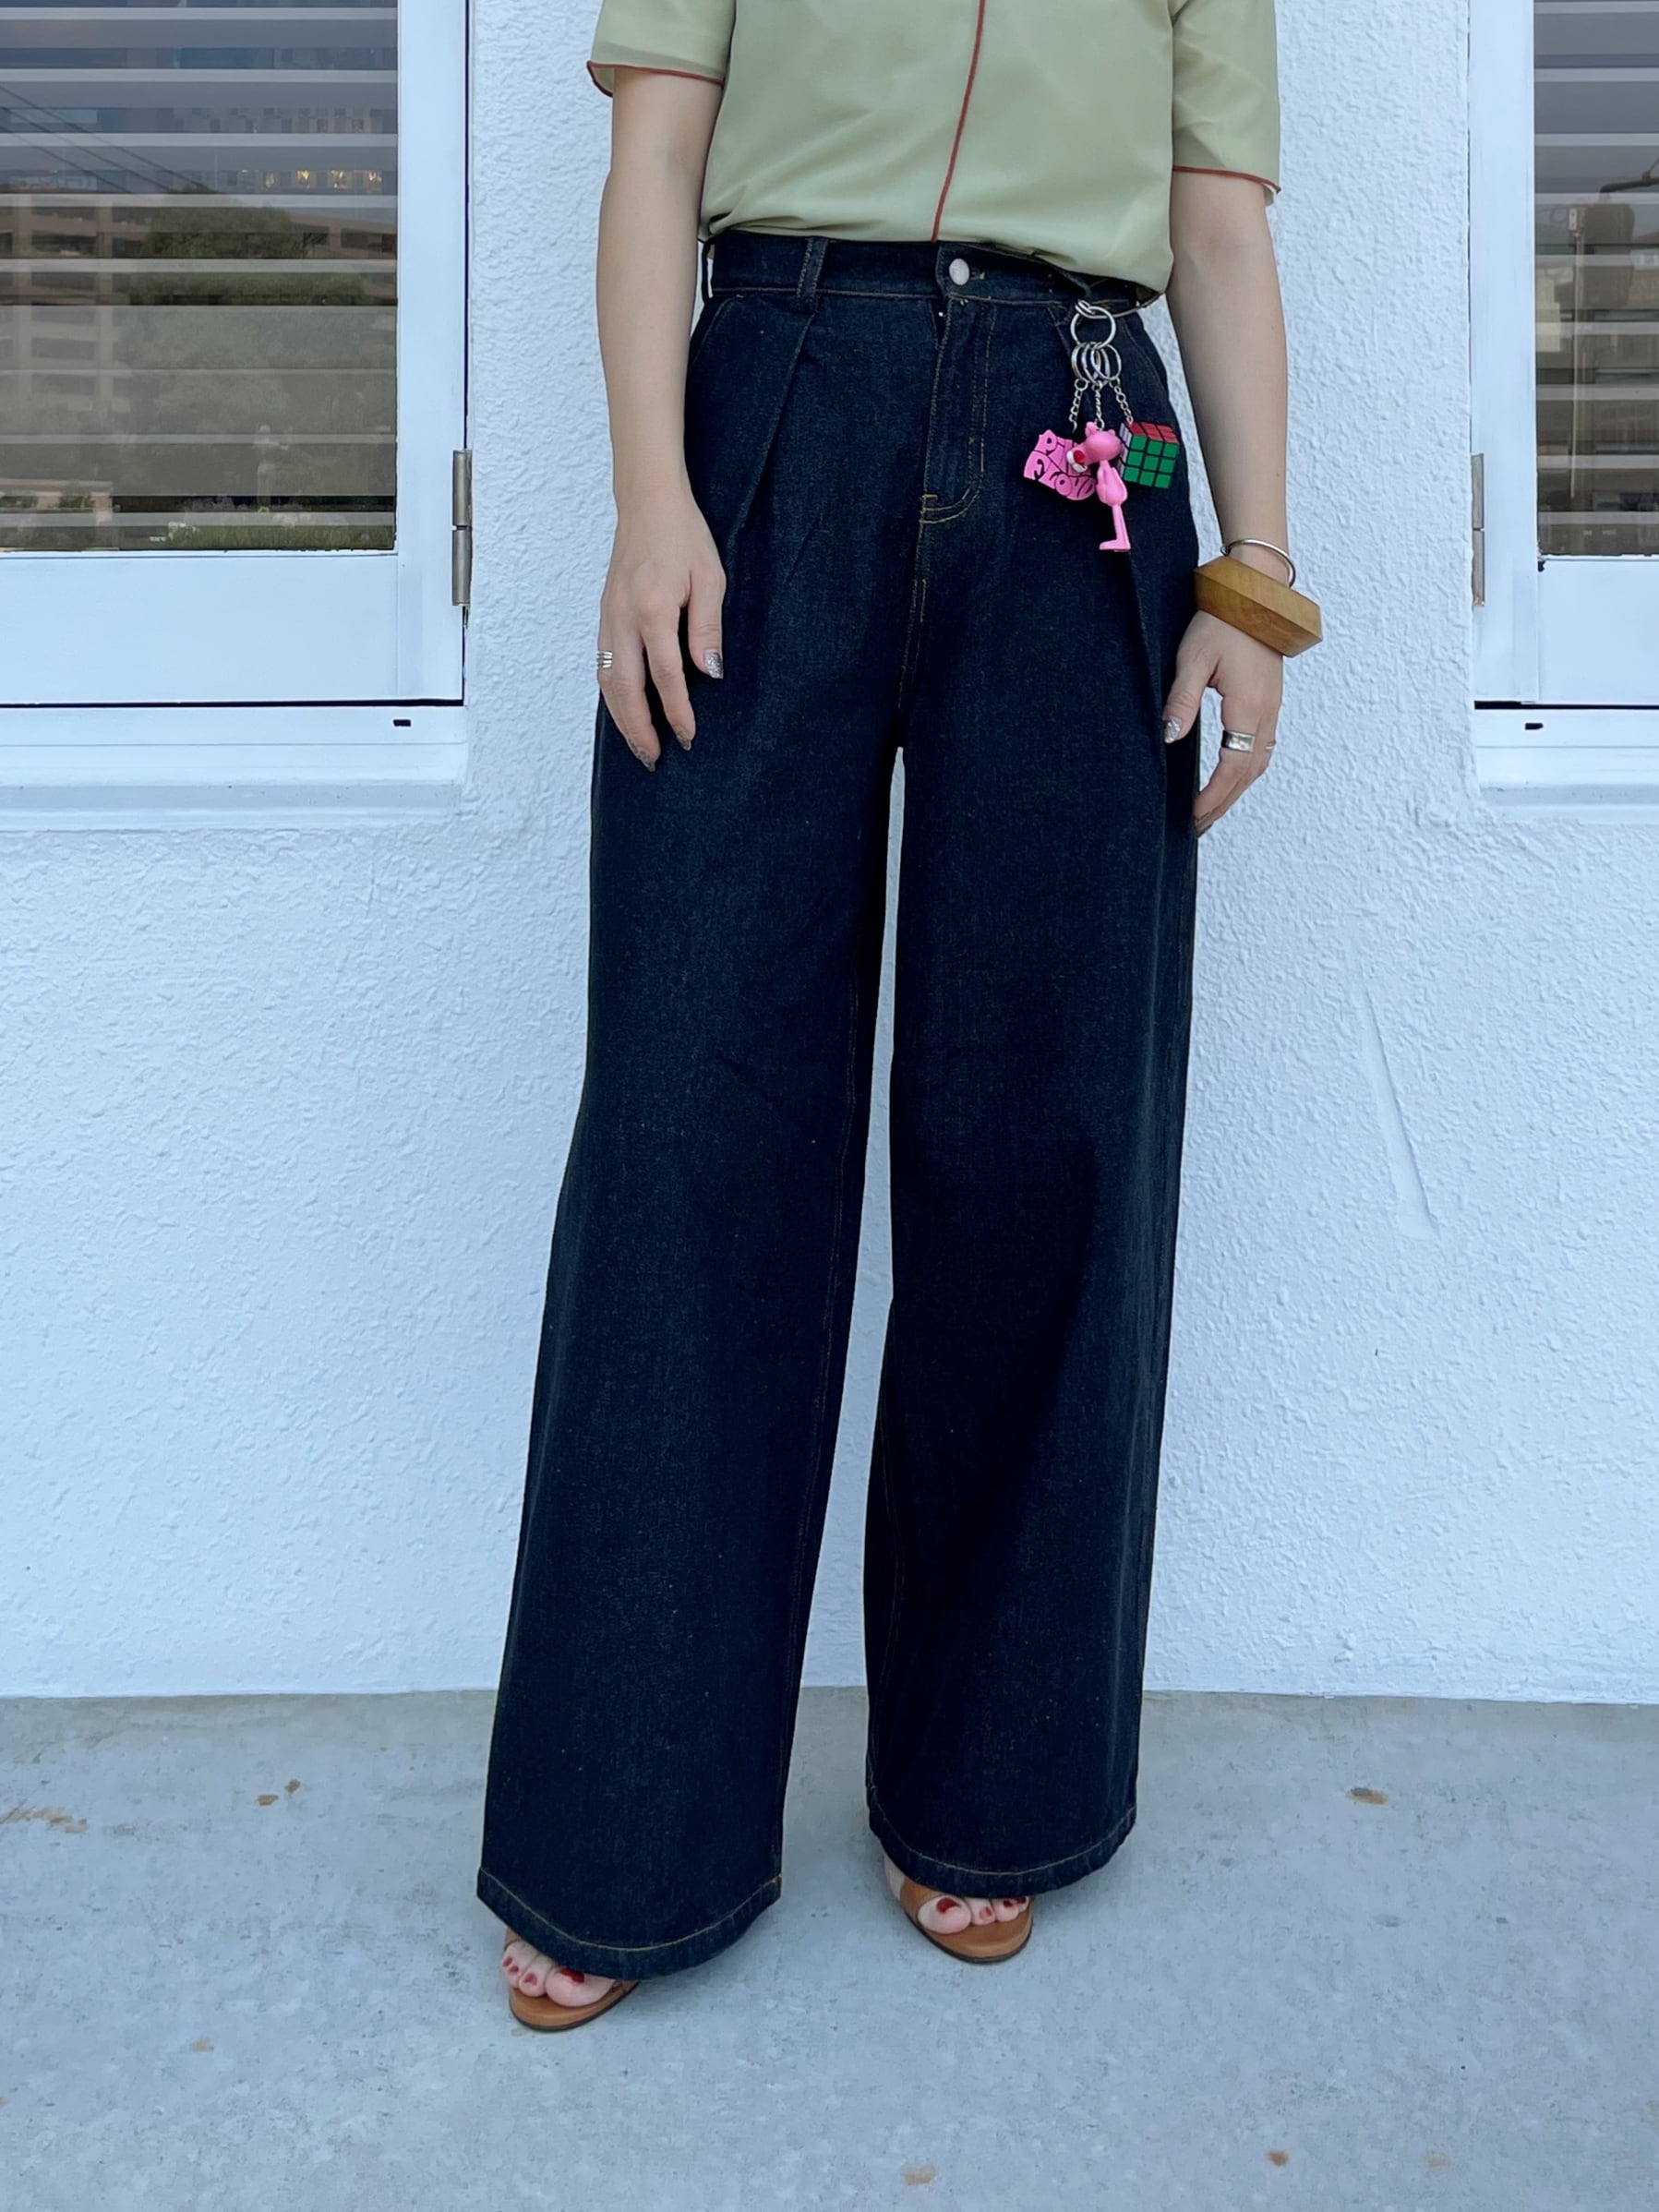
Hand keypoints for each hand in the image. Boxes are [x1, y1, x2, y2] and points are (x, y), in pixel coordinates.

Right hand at [597, 484, 725, 769]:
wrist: (647, 503)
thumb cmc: (683, 536)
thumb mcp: (711, 578)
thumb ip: (707, 627)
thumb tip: (708, 673)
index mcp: (652, 609)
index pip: (664, 675)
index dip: (676, 710)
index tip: (687, 736)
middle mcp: (623, 618)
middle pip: (624, 688)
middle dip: (638, 728)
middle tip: (654, 758)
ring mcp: (608, 617)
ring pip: (606, 680)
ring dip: (620, 717)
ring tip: (638, 744)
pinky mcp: (603, 615)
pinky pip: (601, 664)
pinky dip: (611, 694)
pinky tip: (624, 710)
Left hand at [1160, 590, 1284, 837]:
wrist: (1254, 594)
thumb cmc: (1222, 621)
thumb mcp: (1193, 659)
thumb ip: (1182, 700)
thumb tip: (1169, 739)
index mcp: (1248, 707)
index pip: (1233, 767)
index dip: (1213, 797)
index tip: (1194, 816)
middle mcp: (1266, 713)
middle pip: (1248, 773)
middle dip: (1224, 803)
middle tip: (1198, 826)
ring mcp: (1272, 708)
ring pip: (1259, 762)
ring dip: (1237, 790)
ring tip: (1212, 810)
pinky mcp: (1270, 701)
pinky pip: (1262, 747)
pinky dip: (1246, 770)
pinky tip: (1231, 778)